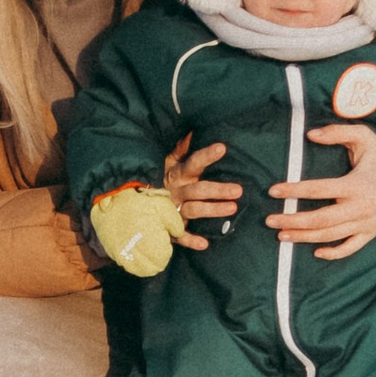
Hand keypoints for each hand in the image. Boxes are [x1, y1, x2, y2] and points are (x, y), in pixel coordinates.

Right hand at [163, 132, 241, 249]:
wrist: (136, 203)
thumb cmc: (162, 179)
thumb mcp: (168, 162)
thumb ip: (180, 149)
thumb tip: (192, 132)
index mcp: (178, 174)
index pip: (193, 162)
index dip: (207, 155)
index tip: (222, 148)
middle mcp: (176, 191)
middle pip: (198, 189)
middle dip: (218, 190)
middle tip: (238, 190)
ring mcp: (172, 210)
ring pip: (193, 210)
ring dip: (212, 210)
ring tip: (233, 208)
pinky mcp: (170, 227)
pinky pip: (179, 235)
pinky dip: (190, 240)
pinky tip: (204, 244)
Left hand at [266, 121, 375, 260]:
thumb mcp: (363, 137)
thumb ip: (337, 132)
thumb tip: (309, 134)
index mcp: (356, 184)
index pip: (319, 189)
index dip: (294, 190)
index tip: (273, 191)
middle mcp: (360, 207)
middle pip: (321, 219)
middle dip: (293, 221)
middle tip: (270, 221)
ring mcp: (366, 223)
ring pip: (330, 236)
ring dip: (304, 237)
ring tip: (282, 235)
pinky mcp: (370, 232)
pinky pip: (350, 248)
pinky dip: (333, 253)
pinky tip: (315, 252)